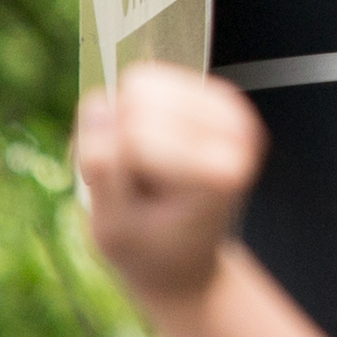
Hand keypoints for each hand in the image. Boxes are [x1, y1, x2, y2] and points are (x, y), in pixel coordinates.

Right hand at [72, 62, 266, 305]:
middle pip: (138, 102)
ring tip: (146, 167)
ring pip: (140, 84)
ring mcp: (231, 111)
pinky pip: (146, 80)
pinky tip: (153, 147)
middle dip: (120, 143)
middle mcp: (238, 135)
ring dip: (126, 125)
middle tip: (138, 184)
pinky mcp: (214, 96)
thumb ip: (103, 167)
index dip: (113, 169)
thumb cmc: (150, 249)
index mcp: (221, 174)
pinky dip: (134, 112)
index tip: (131, 203)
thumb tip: (97, 104)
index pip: (136, 137)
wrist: (183, 256)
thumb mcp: (112, 229)